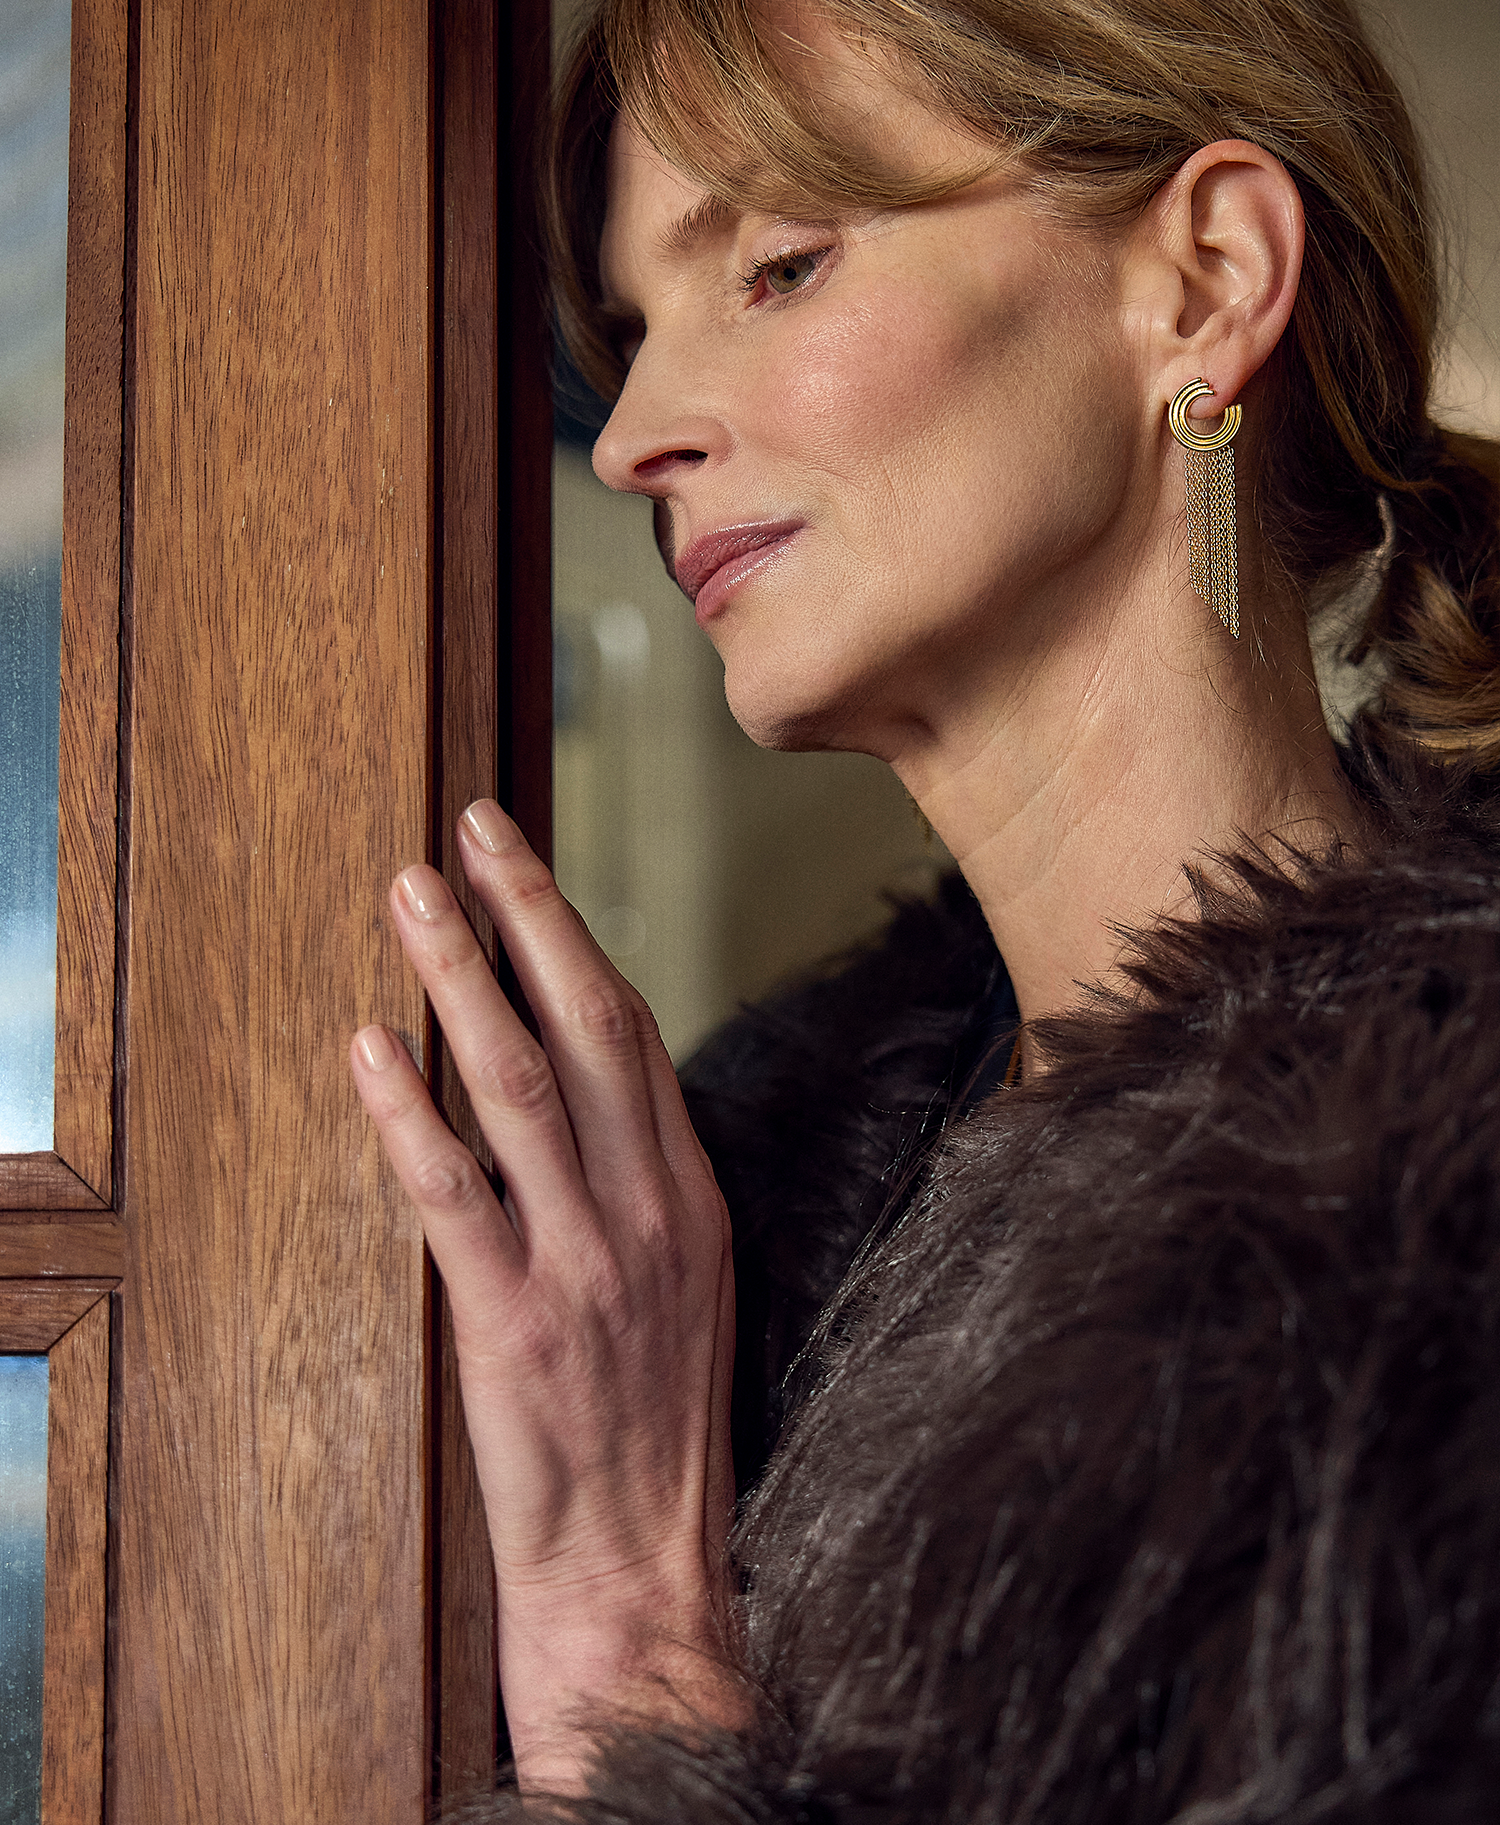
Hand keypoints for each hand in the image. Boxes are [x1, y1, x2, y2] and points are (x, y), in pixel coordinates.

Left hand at [350, 799, 740, 1791]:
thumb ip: (642, 1189)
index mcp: (691, 1197)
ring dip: (463, 982)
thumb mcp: (684, 1293)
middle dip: (527, 917)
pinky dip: (411, 1114)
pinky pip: (458, 1197)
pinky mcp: (518, 1324)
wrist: (646, 1575)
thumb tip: (581, 1097)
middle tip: (471, 828)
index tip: (523, 866)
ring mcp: (588, 1265)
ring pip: (522, 1089)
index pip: (633, 1034)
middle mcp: (650, 1212)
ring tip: (412, 899)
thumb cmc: (656, 1436)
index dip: (574, 938)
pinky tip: (371, 1048)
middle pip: (588, 1029)